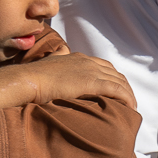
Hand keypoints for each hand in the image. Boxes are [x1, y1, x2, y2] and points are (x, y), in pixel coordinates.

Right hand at [19, 52, 137, 108]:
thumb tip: (61, 50)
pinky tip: (130, 107)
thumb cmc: (33, 77)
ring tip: (131, 107)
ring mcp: (91, 71)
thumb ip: (58, 57)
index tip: (118, 91)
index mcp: (79, 58)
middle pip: (115, 74)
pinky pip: (116, 89)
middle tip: (128, 101)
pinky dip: (126, 98)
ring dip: (128, 95)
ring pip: (119, 82)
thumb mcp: (49, 62)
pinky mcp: (91, 82)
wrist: (26, 80)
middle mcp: (88, 62)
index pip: (105, 67)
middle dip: (124, 88)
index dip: (114, 79)